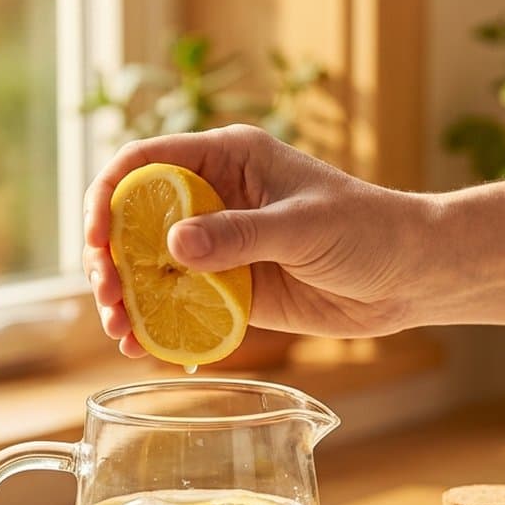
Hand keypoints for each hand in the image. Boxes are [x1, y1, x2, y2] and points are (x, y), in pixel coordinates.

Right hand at [83, 124, 426, 356]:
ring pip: (150, 266)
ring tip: (119, 329)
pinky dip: (156, 323)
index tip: (97, 237)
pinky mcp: (230, 289)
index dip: (109, 195)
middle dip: (110, 256)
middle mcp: (214, 199)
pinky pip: (180, 303)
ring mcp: (219, 247)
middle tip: (108, 295)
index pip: (146, 164)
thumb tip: (173, 245)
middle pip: (135, 220)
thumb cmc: (368, 230)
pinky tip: (142, 345)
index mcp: (228, 159)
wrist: (407, 276)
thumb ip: (240, 235)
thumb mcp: (303, 227)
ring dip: (126, 296)